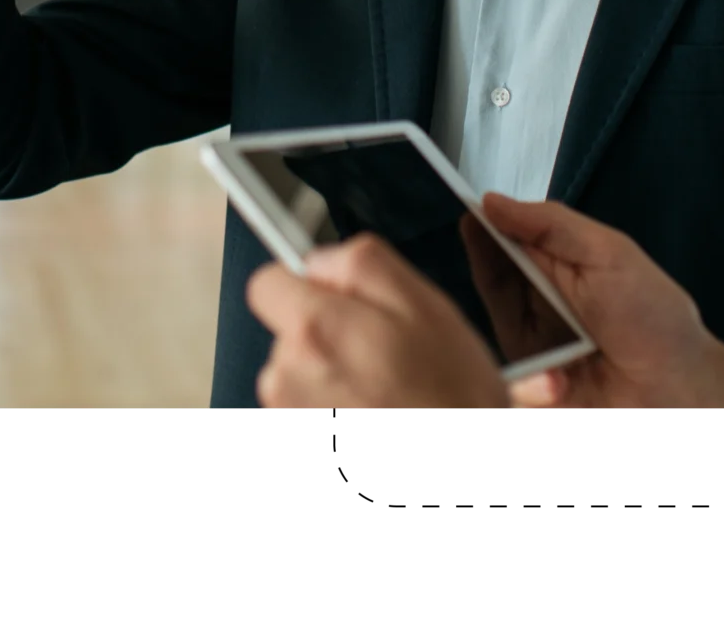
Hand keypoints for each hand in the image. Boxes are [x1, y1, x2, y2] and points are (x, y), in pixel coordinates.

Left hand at [245, 235, 511, 409]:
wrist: (456, 462)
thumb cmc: (452, 398)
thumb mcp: (427, 306)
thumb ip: (363, 264)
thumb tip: (321, 260)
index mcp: (315, 329)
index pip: (267, 284)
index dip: (303, 285)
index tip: (332, 299)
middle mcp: (287, 376)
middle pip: (286, 332)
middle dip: (325, 335)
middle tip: (379, 353)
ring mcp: (289, 412)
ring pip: (295, 374)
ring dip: (329, 377)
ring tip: (382, 390)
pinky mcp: (298, 427)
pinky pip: (306, 406)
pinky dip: (333, 406)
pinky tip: (371, 409)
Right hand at [480, 193, 723, 409]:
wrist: (680, 387)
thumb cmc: (654, 318)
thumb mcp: (607, 254)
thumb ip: (551, 224)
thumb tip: (494, 202)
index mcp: (554, 263)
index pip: (502, 239)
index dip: (482, 228)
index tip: (471, 216)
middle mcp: (536, 300)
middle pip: (489, 281)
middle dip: (491, 279)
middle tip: (514, 286)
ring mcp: (533, 344)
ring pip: (488, 332)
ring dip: (515, 332)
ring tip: (551, 339)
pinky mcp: (534, 387)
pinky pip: (510, 383)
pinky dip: (530, 385)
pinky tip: (559, 384)